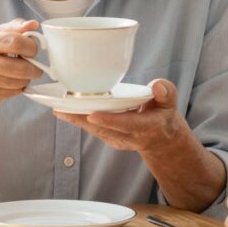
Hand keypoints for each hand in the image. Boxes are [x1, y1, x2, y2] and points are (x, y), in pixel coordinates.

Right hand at [0, 18, 41, 107]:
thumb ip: (16, 28)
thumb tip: (33, 24)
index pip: (16, 42)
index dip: (31, 47)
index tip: (33, 50)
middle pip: (20, 67)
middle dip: (34, 68)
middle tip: (36, 67)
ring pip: (18, 82)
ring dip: (26, 79)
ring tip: (22, 73)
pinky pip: (13, 92)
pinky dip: (18, 88)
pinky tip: (12, 82)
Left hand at [54, 78, 188, 153]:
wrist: (161, 138)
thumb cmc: (163, 114)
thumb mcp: (170, 101)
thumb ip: (165, 92)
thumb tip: (157, 86)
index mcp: (147, 127)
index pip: (127, 125)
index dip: (110, 120)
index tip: (92, 115)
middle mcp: (130, 137)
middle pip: (103, 129)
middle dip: (82, 119)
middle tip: (62, 109)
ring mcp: (118, 140)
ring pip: (94, 130)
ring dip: (75, 120)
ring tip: (58, 107)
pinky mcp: (109, 138)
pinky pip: (92, 129)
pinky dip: (78, 120)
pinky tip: (64, 110)